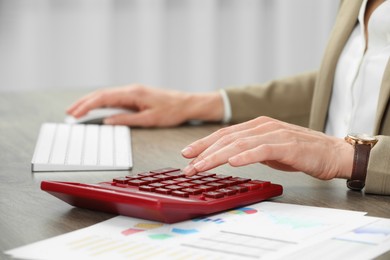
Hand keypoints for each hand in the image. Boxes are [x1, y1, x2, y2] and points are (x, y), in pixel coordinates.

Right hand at [67, 84, 223, 126]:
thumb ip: (127, 119)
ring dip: (91, 102)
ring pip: (107, 95)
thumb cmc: (171, 111)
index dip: (87, 106)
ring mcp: (133, 91)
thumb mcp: (149, 119)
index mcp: (133, 93)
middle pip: (102, 94)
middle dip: (84, 103)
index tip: (75, 113)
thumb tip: (107, 121)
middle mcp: (131, 90)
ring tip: (77, 110)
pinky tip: (96, 107)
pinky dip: (102, 102)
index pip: (104, 98)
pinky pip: (114, 98)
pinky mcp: (136, 95)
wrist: (186, 104)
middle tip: (69, 112)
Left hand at [181, 116, 353, 179]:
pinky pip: (262, 150)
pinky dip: (246, 156)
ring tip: (200, 167)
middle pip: (227, 138)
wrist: (332, 153)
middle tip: (187, 166)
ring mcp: (274, 134)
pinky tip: (232, 162)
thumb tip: (230, 156)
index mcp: (256, 126)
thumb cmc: (300, 152)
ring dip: (217, 156)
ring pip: (239, 143)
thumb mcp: (268, 150)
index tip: (187, 154)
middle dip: (204, 153)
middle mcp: (262, 126)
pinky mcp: (287, 145)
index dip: (204, 144)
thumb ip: (250, 149)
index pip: (224, 134)